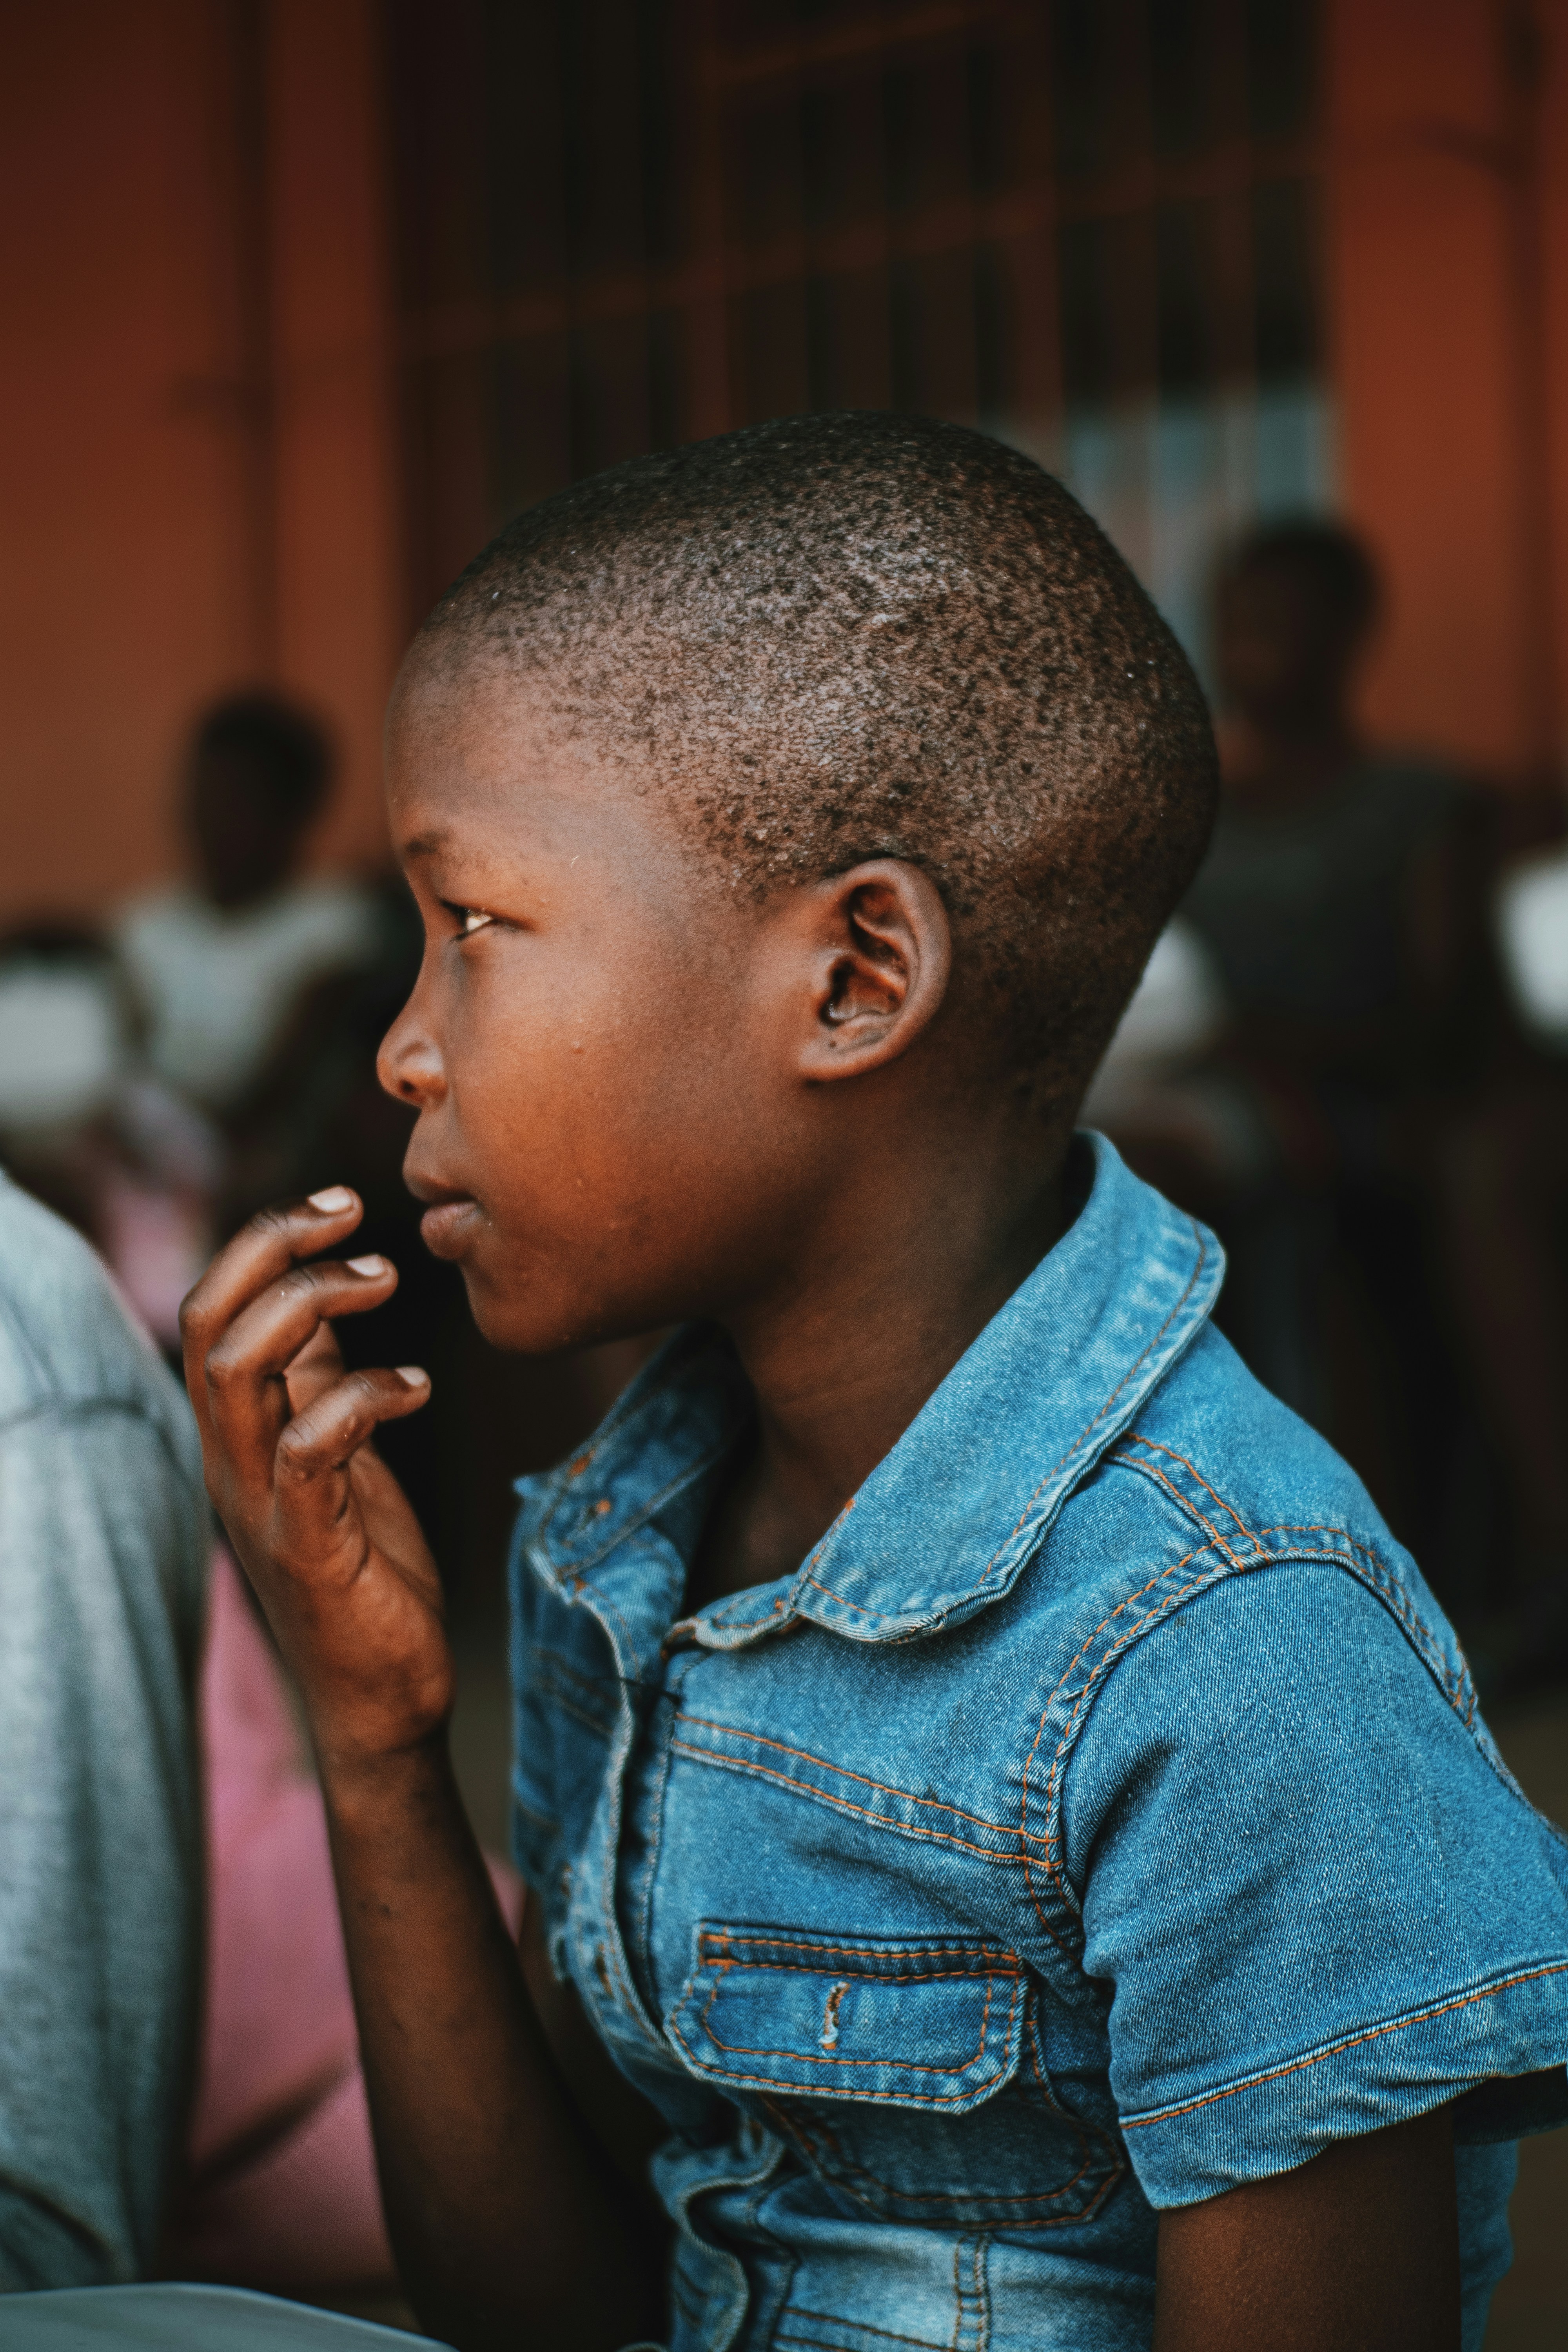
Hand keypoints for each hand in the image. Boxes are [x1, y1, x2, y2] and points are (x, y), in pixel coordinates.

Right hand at [180, 1187, 447, 1765]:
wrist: (386, 1695)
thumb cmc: (368, 1568)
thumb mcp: (342, 1450)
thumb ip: (322, 1378)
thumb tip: (327, 1291)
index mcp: (237, 1433)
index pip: (212, 1308)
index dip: (264, 1240)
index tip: (339, 1203)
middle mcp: (230, 1461)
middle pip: (208, 1322)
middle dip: (272, 1249)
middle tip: (354, 1216)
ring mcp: (260, 1503)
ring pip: (237, 1372)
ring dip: (310, 1306)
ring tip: (385, 1280)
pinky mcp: (306, 1545)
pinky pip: (309, 1448)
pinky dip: (363, 1399)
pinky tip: (419, 1386)